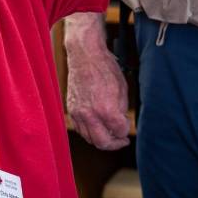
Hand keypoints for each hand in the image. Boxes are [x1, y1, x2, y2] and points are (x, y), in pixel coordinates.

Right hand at [64, 13, 130, 149]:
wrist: (85, 54)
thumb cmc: (105, 67)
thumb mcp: (122, 88)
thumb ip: (121, 109)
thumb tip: (120, 124)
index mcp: (106, 109)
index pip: (120, 132)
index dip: (126, 130)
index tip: (127, 123)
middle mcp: (90, 114)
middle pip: (103, 143)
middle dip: (115, 143)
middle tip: (121, 139)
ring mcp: (78, 113)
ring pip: (90, 139)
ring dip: (101, 139)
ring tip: (109, 132)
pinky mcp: (70, 109)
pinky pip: (80, 129)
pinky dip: (89, 131)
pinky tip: (97, 125)